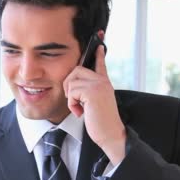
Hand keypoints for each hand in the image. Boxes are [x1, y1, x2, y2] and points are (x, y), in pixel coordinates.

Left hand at [63, 43, 126, 164]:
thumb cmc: (101, 122)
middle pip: (76, 70)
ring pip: (71, 81)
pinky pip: (71, 92)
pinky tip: (81, 113)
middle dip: (68, 84)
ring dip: (70, 97)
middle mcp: (102, 81)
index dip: (99, 54)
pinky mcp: (92, 92)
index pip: (100, 64)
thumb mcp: (95, 103)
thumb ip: (89, 91)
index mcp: (104, 83)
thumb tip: (73, 85)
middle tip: (74, 100)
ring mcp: (98, 85)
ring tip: (80, 108)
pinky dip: (71, 104)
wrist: (111, 135)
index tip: (99, 44)